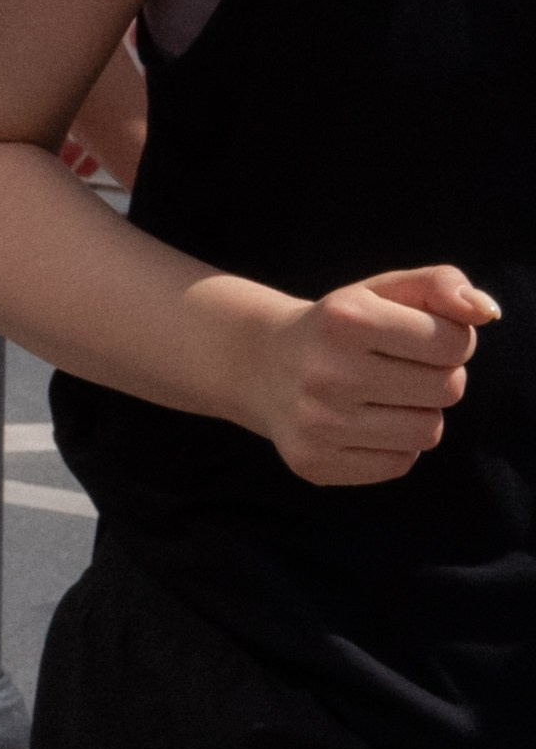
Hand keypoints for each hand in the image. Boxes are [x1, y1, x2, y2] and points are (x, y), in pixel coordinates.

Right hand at [245, 263, 499, 486]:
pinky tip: (365, 422)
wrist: (261, 364)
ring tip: (385, 397)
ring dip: (420, 413)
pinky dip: (395, 445)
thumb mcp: (384, 290)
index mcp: (346, 319)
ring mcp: (317, 423)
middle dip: (438, 377)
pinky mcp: (315, 463)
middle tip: (403, 369)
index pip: (455, 343)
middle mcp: (326, 372)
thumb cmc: (341, 324)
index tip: (421, 338)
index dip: (451, 340)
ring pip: (428, 432)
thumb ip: (442, 284)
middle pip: (448, 389)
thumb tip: (487, 311)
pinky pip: (400, 464)